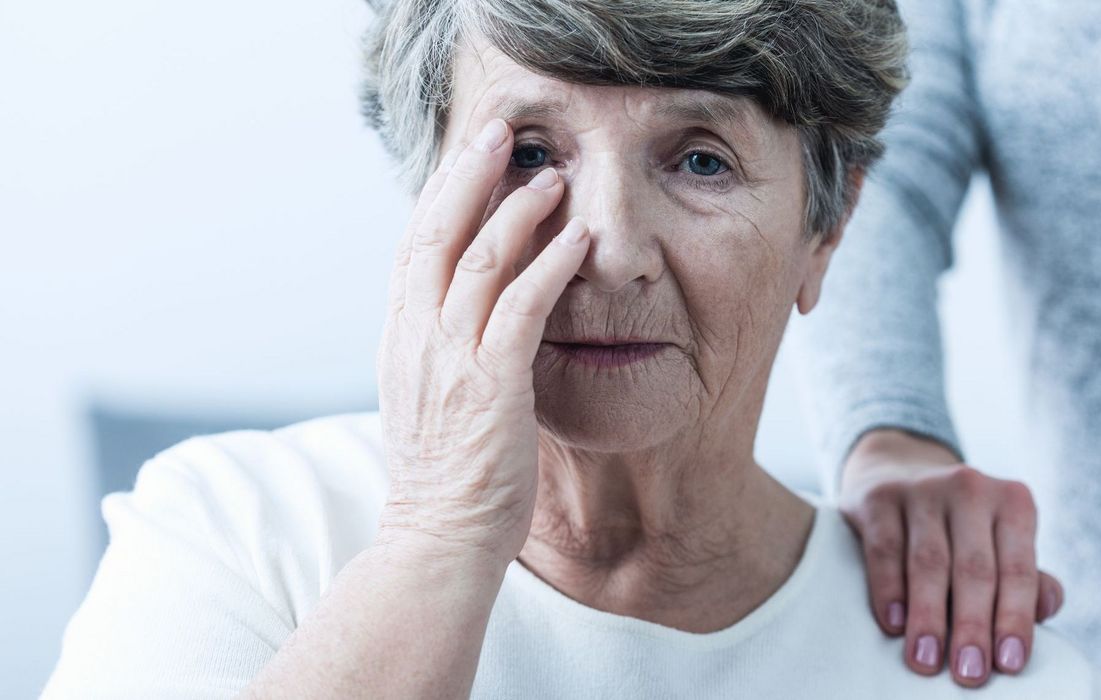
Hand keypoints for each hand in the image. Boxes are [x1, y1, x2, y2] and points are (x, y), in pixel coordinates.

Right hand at [375, 117, 590, 565]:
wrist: (437, 539)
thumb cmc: (444, 476)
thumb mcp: (425, 397)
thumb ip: (437, 347)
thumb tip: (459, 309)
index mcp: (400, 338)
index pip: (414, 247)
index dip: (441, 194)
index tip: (468, 155)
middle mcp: (417, 338)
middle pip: (437, 234)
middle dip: (468, 175)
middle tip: (500, 131)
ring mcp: (451, 359)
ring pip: (478, 260)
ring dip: (517, 211)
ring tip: (552, 176)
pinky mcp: (491, 384)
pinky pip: (521, 308)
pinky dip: (550, 266)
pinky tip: (578, 240)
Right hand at [838, 429, 1063, 688]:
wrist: (900, 474)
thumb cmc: (961, 529)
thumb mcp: (1000, 543)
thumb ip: (1027, 578)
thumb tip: (1047, 608)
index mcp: (1013, 502)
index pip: (1018, 568)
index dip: (1015, 618)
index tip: (1009, 664)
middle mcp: (970, 488)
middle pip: (974, 568)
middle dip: (972, 626)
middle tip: (969, 674)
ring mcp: (921, 489)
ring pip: (928, 561)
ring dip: (928, 616)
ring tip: (926, 661)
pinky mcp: (879, 497)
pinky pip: (885, 549)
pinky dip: (888, 589)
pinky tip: (892, 624)